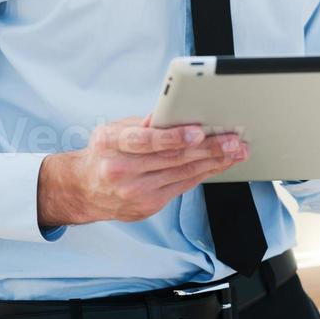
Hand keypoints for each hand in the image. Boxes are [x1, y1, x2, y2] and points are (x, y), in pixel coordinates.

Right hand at [37, 114, 248, 226]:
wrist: (84, 189)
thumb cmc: (103, 151)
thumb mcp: (113, 129)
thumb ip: (143, 123)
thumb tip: (172, 112)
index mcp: (110, 144)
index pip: (145, 140)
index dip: (174, 136)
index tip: (199, 130)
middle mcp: (122, 170)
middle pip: (172, 158)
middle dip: (207, 148)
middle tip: (233, 140)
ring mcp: (135, 192)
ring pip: (182, 174)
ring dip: (213, 162)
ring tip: (236, 151)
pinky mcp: (148, 206)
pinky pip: (182, 186)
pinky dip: (203, 173)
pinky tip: (219, 164)